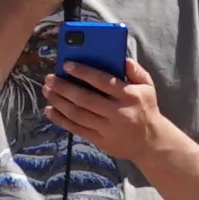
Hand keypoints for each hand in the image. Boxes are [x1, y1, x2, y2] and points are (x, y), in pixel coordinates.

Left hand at [39, 53, 171, 173]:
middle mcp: (118, 112)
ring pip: (78, 114)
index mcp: (129, 96)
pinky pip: (77, 129)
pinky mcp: (100, 141)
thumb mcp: (147, 87)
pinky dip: (61, 120)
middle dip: (64, 87)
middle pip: (86, 99)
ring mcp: (108, 128)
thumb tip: (121, 57)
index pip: (104, 81)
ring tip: (47, 91)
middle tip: (50, 78)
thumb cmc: (145, 108)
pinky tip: (50, 110)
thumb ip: (135, 70)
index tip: (67, 65)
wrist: (151, 142)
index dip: (84, 72)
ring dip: (59, 102)